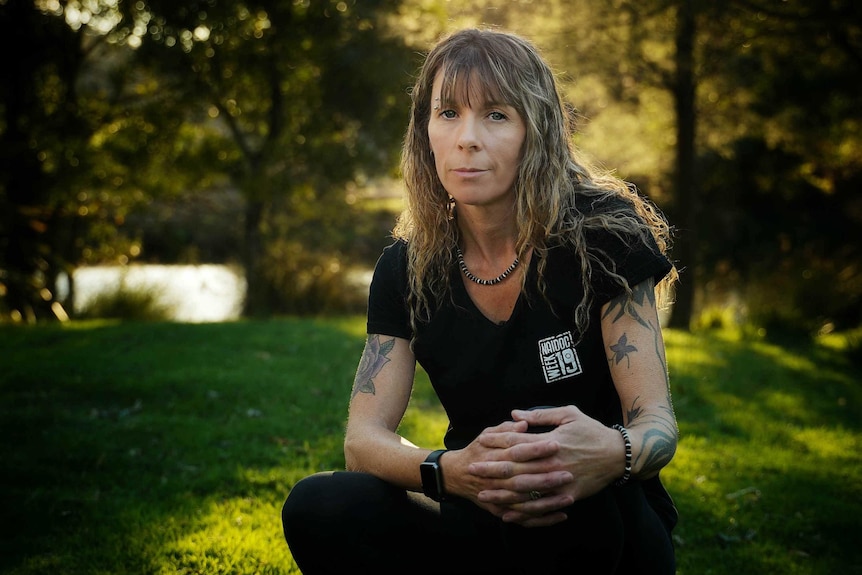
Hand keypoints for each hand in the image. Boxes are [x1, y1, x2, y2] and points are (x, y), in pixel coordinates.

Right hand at [442, 419, 572, 524]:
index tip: (556, 443)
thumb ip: (506, 429)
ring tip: (569, 497)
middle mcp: (496, 478)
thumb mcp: (486, 434)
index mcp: (495, 455)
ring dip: (548, 501)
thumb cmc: (477, 450)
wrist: (456, 475)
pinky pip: (525, 518)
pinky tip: (562, 515)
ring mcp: (499, 497)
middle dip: (546, 477)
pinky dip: (543, 519)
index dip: (536, 448)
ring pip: (526, 502)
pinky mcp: (502, 510)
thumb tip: (524, 422)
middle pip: (523, 478)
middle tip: (568, 473)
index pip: (517, 451)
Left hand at [468, 406, 621, 526]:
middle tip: (472, 469)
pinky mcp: (568, 495)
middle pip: (515, 468)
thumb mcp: (568, 414)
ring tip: (483, 495)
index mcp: (550, 441)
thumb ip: (540, 416)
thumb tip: (515, 415)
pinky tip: (508, 514)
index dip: (497, 441)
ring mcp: (559, 481)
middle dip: (491, 469)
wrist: (618, 455)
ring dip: (502, 494)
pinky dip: (523, 512)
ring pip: (525, 491)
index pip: (517, 442)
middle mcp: (551, 463)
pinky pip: (542, 508)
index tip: (480, 441)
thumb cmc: (592, 431)